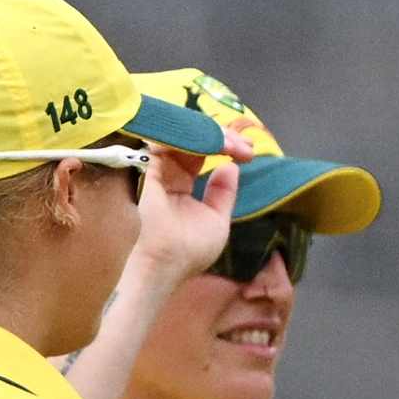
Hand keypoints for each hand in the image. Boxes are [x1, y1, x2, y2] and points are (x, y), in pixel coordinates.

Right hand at [130, 147, 240, 295]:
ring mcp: (160, 172)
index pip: (200, 155)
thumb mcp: (217, 220)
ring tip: (233, 143)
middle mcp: (170, 176)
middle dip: (220, 137)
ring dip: (209, 136)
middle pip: (192, 142)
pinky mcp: (151, 170)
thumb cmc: (192, 249)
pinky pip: (167, 144)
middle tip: (244, 143)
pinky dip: (190, 137)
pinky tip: (213, 141)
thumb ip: (223, 193)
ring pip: (182, 138)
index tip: (247, 151)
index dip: (222, 148)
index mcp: (182, 188)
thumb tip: (231, 166)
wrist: (168, 262)